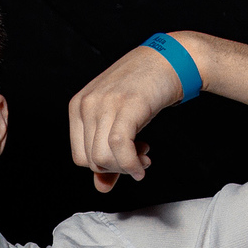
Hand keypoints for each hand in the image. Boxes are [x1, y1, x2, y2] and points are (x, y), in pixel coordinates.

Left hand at [68, 37, 196, 192]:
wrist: (169, 60)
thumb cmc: (143, 90)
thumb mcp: (118, 120)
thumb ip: (106, 153)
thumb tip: (101, 187)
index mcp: (77, 106)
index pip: (78, 157)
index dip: (103, 167)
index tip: (123, 161)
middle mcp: (86, 104)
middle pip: (90, 160)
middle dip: (116, 169)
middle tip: (138, 161)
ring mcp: (104, 103)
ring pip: (103, 157)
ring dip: (126, 167)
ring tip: (143, 159)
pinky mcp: (126, 105)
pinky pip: (120, 147)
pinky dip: (132, 164)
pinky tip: (143, 163)